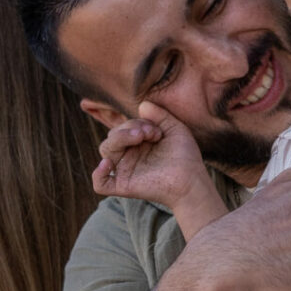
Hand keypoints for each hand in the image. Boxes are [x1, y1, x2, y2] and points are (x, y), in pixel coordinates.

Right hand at [89, 99, 213, 213]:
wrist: (192, 180)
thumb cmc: (185, 156)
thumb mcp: (174, 128)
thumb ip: (159, 115)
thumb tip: (142, 105)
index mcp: (137, 143)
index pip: (124, 126)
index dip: (135, 122)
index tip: (156, 129)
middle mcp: (129, 156)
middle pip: (113, 135)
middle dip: (129, 127)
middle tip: (151, 132)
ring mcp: (125, 170)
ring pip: (105, 149)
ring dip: (119, 138)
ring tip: (140, 137)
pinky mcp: (124, 186)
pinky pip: (100, 184)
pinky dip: (98, 173)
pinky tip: (108, 163)